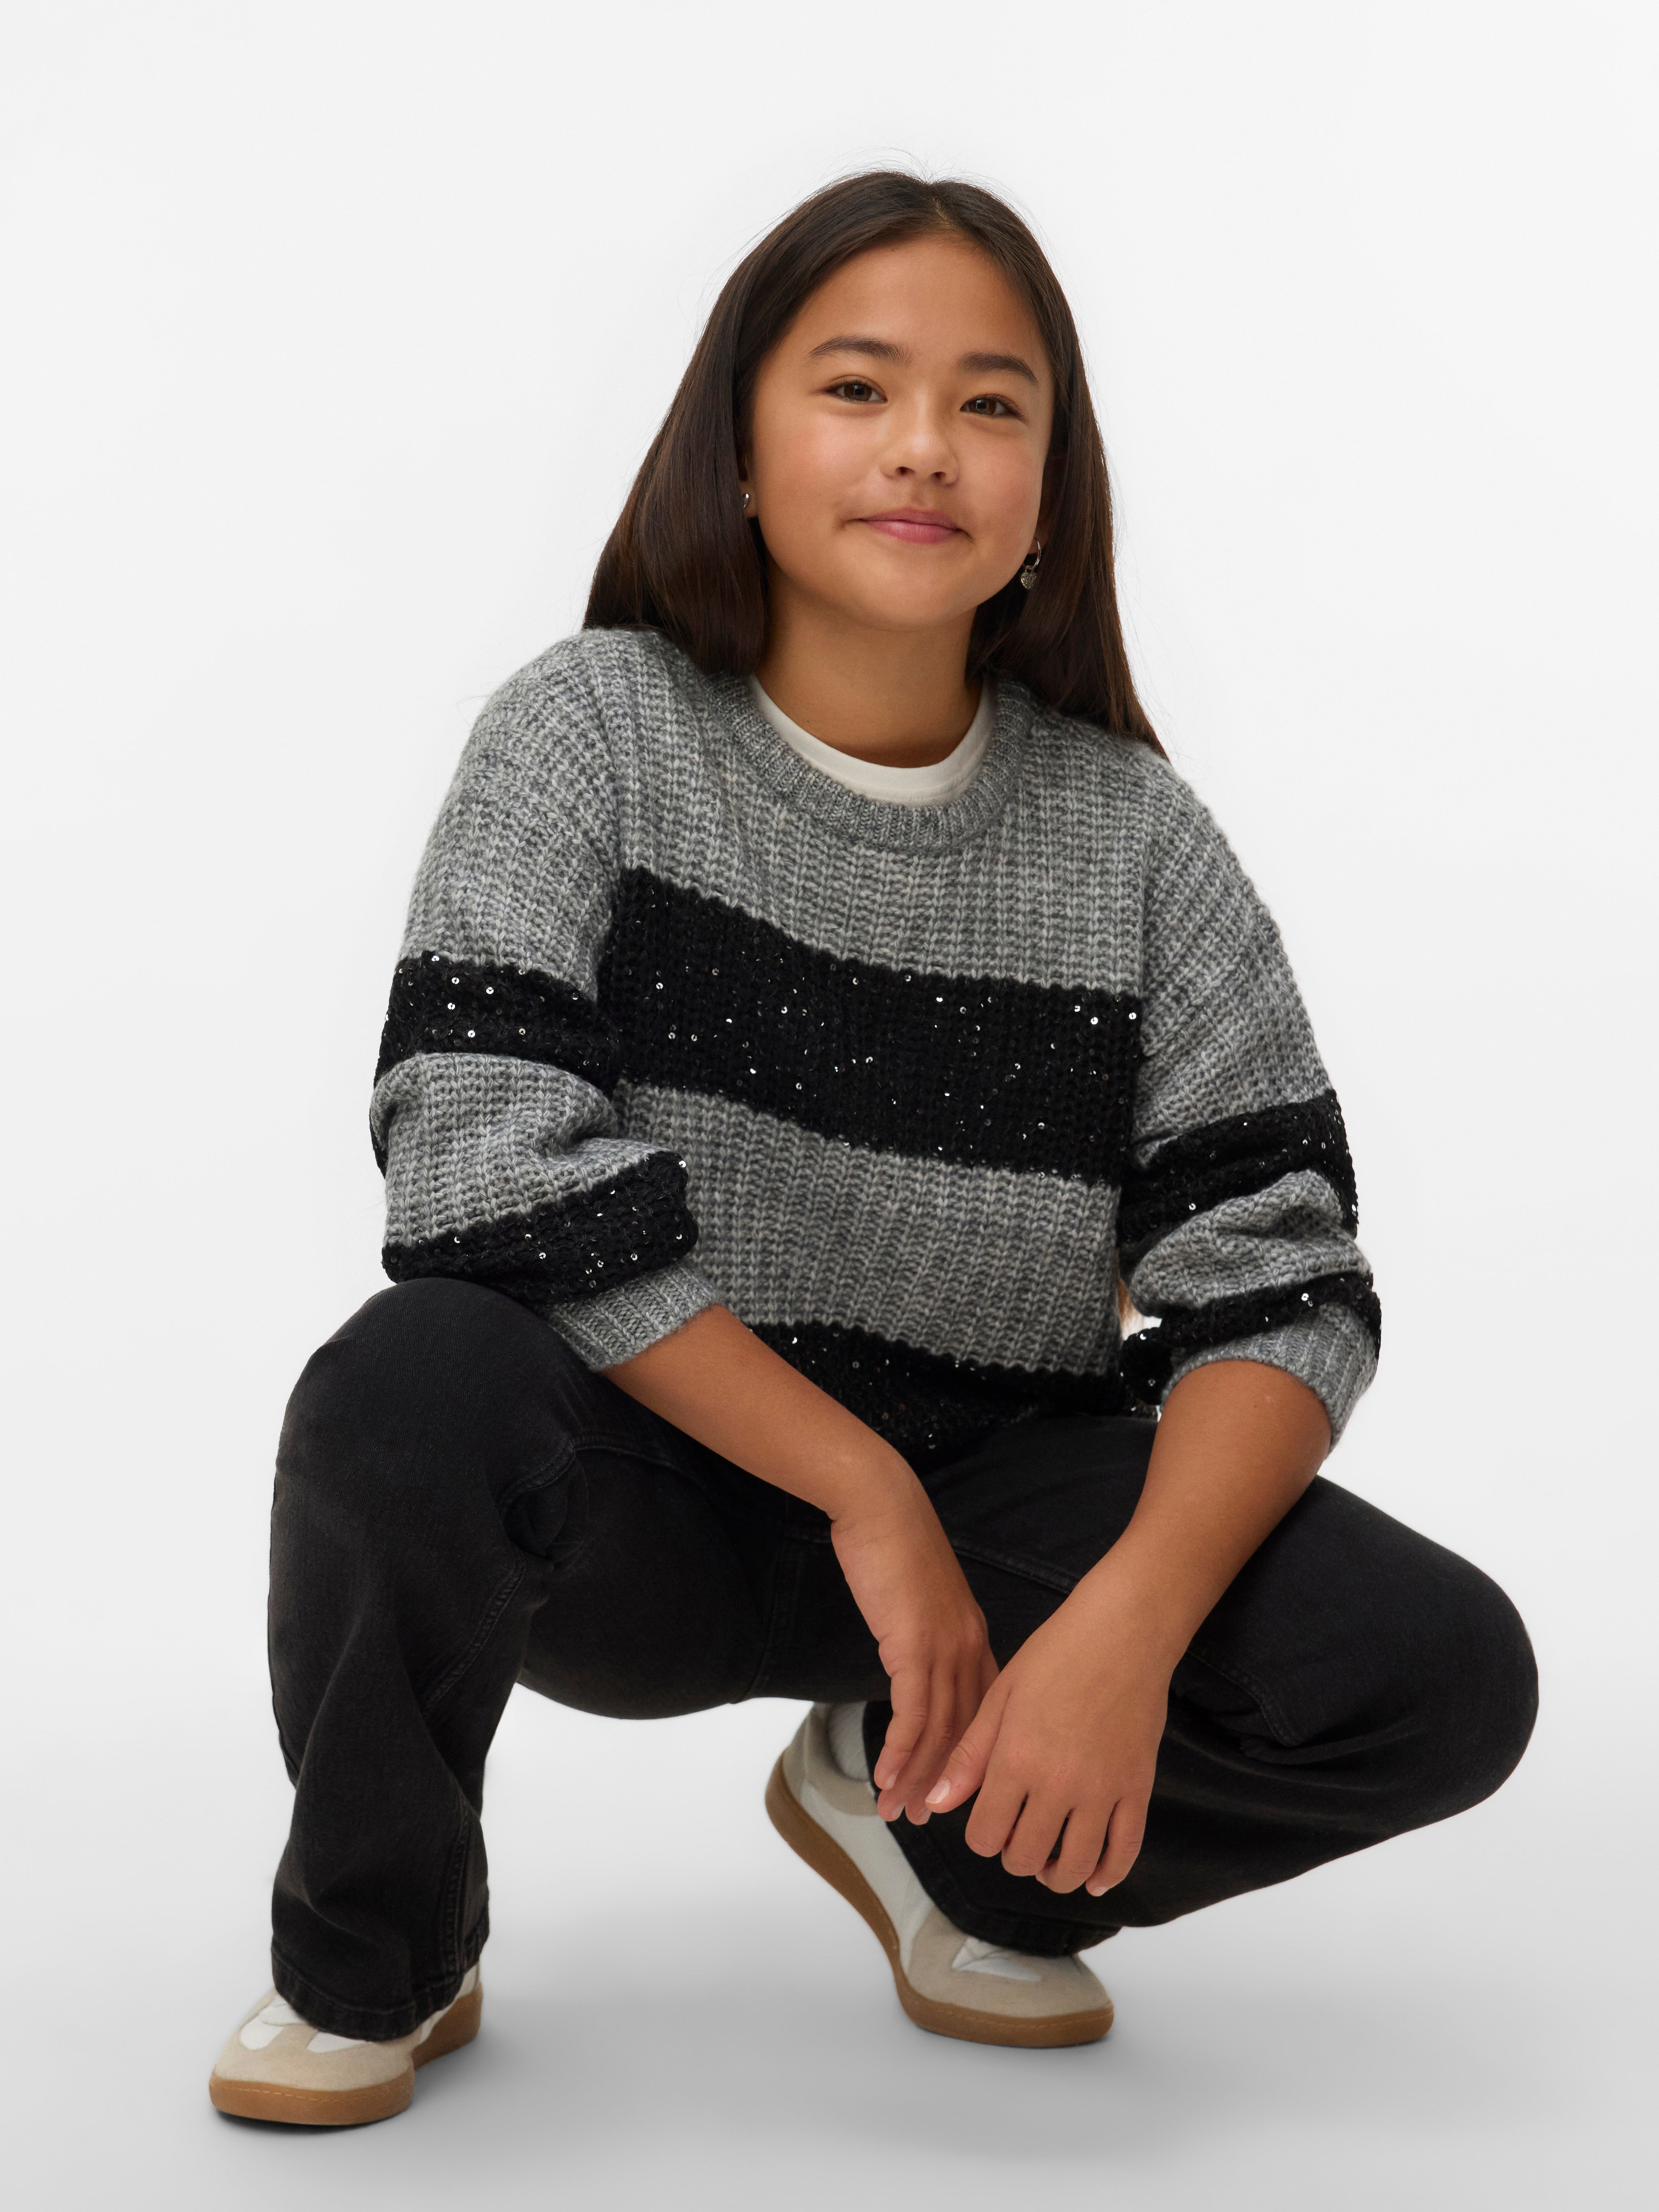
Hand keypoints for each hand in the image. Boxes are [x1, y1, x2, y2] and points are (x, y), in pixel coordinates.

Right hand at [830, 1482, 996, 1824]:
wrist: (882, 1507)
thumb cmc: (895, 1545)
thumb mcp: (921, 1599)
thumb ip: (927, 1634)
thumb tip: (916, 1664)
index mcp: (974, 1638)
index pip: (980, 1713)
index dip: (966, 1756)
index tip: (951, 1789)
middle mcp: (969, 1649)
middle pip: (962, 1732)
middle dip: (941, 1781)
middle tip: (921, 1818)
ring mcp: (945, 1650)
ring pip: (938, 1732)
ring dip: (914, 1777)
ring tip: (895, 1811)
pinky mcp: (914, 1648)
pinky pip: (912, 1715)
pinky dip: (898, 1752)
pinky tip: (883, 1777)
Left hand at [922, 1576, 1170, 1896]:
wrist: (1122, 1632)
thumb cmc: (1056, 1655)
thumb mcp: (1000, 1697)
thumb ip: (969, 1757)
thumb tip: (938, 1805)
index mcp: (1016, 1760)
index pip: (986, 1835)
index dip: (980, 1837)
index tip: (986, 1823)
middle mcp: (1058, 1784)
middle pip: (1026, 1857)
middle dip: (1013, 1855)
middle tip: (1016, 1836)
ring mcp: (1102, 1791)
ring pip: (1074, 1866)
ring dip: (1055, 1875)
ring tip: (1048, 1861)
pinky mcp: (1137, 1788)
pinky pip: (1124, 1851)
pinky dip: (1107, 1874)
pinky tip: (1093, 1878)